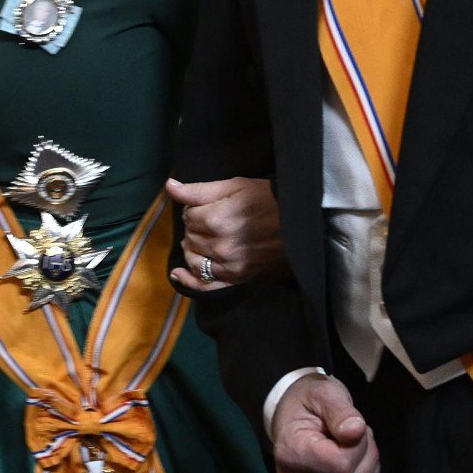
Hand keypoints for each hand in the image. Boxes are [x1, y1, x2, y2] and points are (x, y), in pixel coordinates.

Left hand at [167, 176, 287, 290]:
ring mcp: (229, 266)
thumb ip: (199, 190)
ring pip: (194, 259)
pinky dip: (188, 281)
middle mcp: (220, 246)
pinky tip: (178, 274)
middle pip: (190, 237)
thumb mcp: (236, 186)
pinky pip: (205, 286)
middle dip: (194, 227)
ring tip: (203, 239)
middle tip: (211, 220)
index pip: (188, 216)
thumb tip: (170, 186)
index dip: (195, 209)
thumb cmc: (270, 200)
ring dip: (193, 248)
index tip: (208, 207)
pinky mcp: (238, 280)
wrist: (302, 224)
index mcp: (217, 219)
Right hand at [271, 374, 378, 472]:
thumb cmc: (309, 404)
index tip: (354, 427)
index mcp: (290, 452)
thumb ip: (340, 411)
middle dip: (368, 459)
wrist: (293, 420)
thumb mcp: (324, 394)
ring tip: (359, 450)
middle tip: (362, 436)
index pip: (341, 465)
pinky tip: (360, 471)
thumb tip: (356, 432)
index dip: (360, 445)